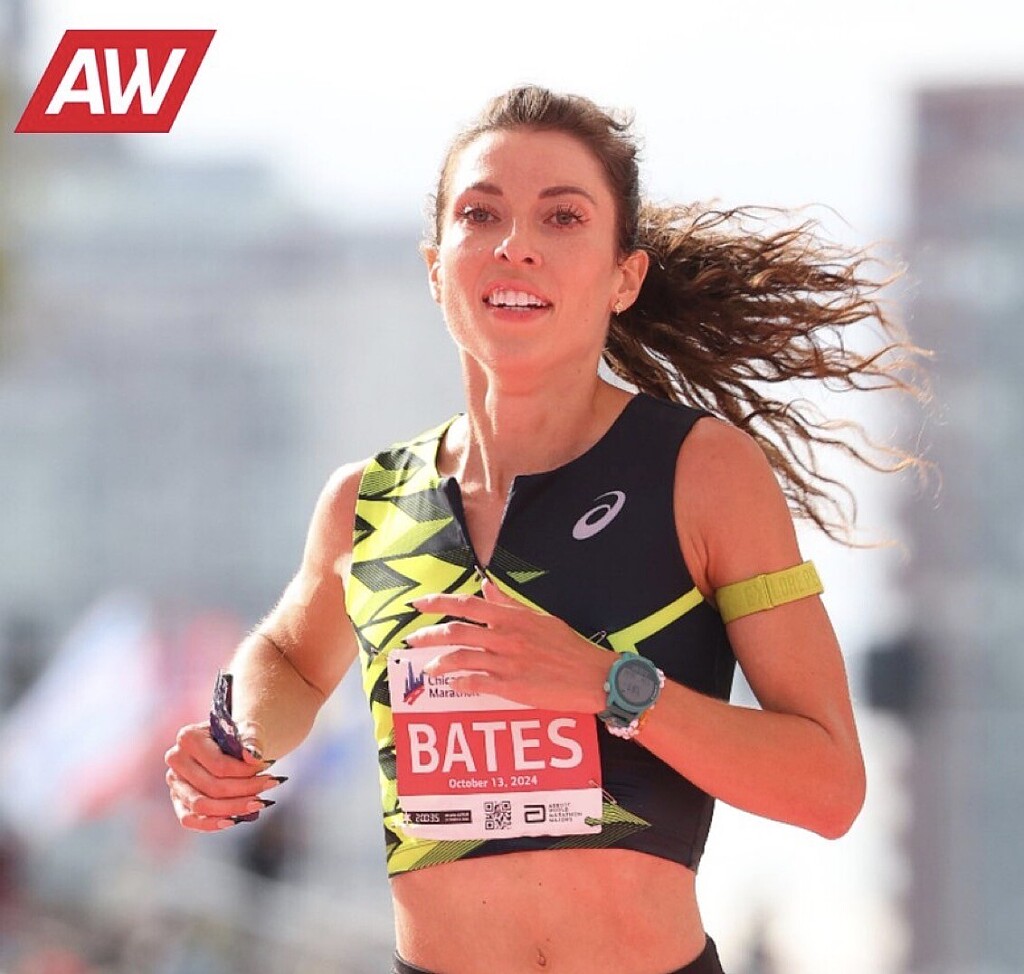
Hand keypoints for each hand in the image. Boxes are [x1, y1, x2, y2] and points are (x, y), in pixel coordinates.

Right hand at [164, 722, 284, 830]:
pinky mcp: (178, 800)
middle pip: (212, 786)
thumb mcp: (247, 730)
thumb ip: (251, 740)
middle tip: (272, 784)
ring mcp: (174, 782)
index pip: (219, 764)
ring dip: (233, 808)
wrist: (228, 742)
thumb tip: (253, 756)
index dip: (245, 771)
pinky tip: (235, 820)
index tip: (268, 767)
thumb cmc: (237, 736)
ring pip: (201, 806)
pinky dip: (212, 824)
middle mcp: (176, 759)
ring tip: (259, 802)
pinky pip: (189, 819)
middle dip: (245, 789)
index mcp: (188, 737)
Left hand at [405, 577, 610, 712]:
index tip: (418, 604)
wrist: (593, 676)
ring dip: (439, 663)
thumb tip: (486, 587)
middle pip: (456, 631)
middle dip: (428, 636)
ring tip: (429, 669)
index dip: (438, 602)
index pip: (467, 605)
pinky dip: (459, 683)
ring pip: (461, 658)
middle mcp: (506, 637)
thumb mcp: (539, 618)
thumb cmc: (569, 647)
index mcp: (512, 617)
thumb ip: (509, 604)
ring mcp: (507, 662)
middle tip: (412, 640)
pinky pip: (475, 683)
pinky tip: (453, 685)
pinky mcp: (511, 687)